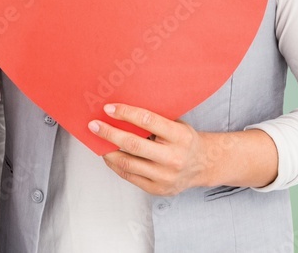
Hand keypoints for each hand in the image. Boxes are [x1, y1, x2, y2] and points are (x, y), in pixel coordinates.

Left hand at [89, 103, 218, 196]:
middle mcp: (173, 158)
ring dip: (108, 151)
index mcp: (180, 136)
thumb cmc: (185, 140)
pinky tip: (109, 156)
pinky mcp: (158, 190)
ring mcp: (165, 177)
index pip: (147, 121)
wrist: (203, 165)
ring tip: (98, 141)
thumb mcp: (177, 124)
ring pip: (127, 163)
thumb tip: (121, 110)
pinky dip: (116, 165)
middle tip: (94, 125)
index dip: (125, 113)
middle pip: (133, 144)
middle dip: (109, 133)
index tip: (109, 108)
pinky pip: (129, 176)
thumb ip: (155, 120)